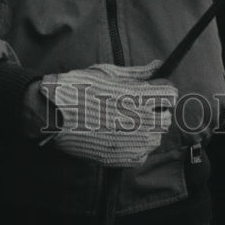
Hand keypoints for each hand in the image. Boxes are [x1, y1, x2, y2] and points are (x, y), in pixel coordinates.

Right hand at [39, 61, 177, 166]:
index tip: (154, 89)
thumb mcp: (108, 73)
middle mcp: (141, 121)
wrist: (53, 115)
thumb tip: (158, 66)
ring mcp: (133, 143)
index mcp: (138, 96)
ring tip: (126, 121)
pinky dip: (136, 145)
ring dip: (147, 129)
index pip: (171, 94)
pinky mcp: (123, 159)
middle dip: (156, 110)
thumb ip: (138, 72)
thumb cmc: (78, 88)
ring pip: (156, 137)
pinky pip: (142, 153)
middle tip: (138, 105)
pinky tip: (120, 135)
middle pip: (166, 117)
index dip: (162, 89)